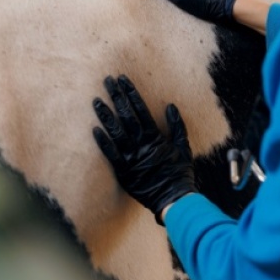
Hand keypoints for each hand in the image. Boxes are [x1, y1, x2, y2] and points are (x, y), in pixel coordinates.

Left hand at [92, 75, 196, 224]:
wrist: (174, 198)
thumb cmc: (180, 173)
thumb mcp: (184, 147)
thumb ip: (177, 126)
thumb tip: (170, 106)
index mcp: (156, 138)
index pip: (140, 110)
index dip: (131, 94)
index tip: (123, 80)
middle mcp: (142, 145)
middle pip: (126, 116)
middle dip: (116, 97)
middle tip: (107, 81)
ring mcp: (132, 158)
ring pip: (116, 133)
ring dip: (105, 116)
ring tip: (96, 101)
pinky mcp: (124, 172)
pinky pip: (111, 155)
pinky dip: (103, 142)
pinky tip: (95, 130)